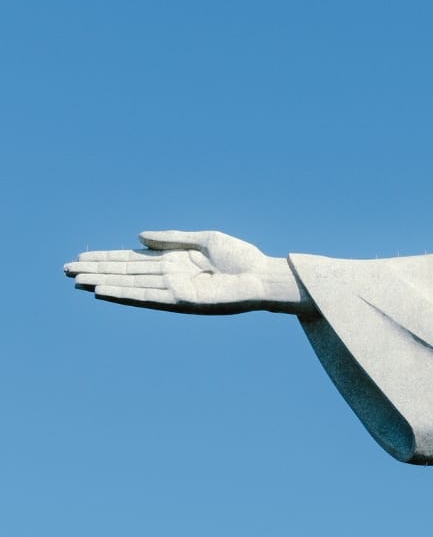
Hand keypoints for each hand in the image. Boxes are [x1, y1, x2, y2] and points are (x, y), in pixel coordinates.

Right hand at [65, 230, 311, 314]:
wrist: (263, 276)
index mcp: (174, 261)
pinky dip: (125, 294)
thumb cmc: (241, 258)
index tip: (81, 258)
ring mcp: (173, 290)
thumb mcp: (204, 240)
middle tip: (65, 270)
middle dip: (97, 270)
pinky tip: (103, 291)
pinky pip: (147, 297)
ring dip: (103, 282)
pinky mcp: (181, 301)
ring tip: (76, 280)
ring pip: (130, 285)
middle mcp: (170, 277)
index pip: (132, 260)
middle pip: (125, 272)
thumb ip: (171, 238)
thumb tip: (138, 236)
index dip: (107, 258)